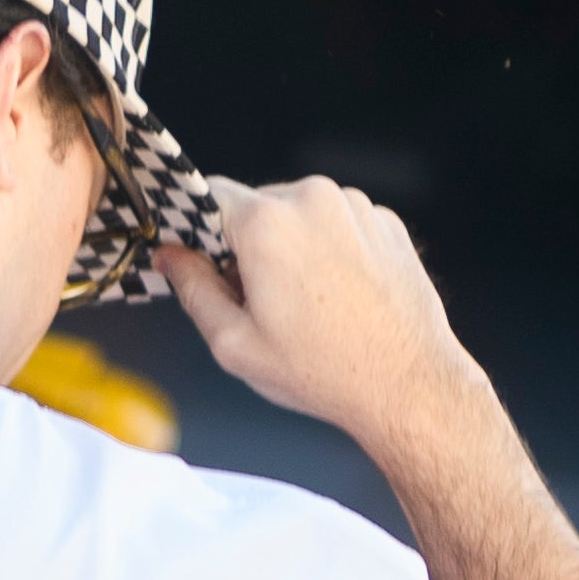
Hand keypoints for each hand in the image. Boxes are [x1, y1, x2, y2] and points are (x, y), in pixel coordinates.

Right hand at [159, 174, 494, 474]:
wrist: (408, 384)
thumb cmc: (325, 371)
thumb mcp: (235, 344)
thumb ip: (192, 290)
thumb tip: (170, 257)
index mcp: (267, 224)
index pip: (207, 194)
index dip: (198, 230)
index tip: (202, 261)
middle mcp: (313, 199)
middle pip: (256, 206)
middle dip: (249, 245)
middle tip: (261, 301)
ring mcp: (355, 206)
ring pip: (299, 214)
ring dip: (292, 246)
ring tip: (308, 304)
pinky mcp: (385, 221)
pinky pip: (339, 223)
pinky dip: (330, 250)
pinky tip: (338, 296)